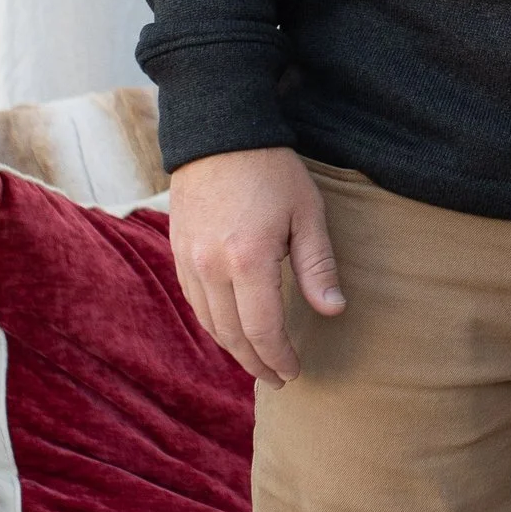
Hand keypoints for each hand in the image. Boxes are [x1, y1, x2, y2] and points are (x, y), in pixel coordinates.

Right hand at [168, 146, 343, 385]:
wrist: (218, 133)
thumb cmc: (271, 170)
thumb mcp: (307, 213)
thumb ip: (317, 266)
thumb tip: (332, 311)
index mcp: (248, 260)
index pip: (263, 329)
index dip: (279, 357)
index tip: (294, 372)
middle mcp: (211, 268)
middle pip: (232, 335)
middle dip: (257, 362)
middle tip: (278, 378)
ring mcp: (188, 261)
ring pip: (209, 323)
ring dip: (234, 349)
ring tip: (258, 361)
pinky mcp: (177, 252)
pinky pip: (194, 302)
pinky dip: (214, 325)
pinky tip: (232, 330)